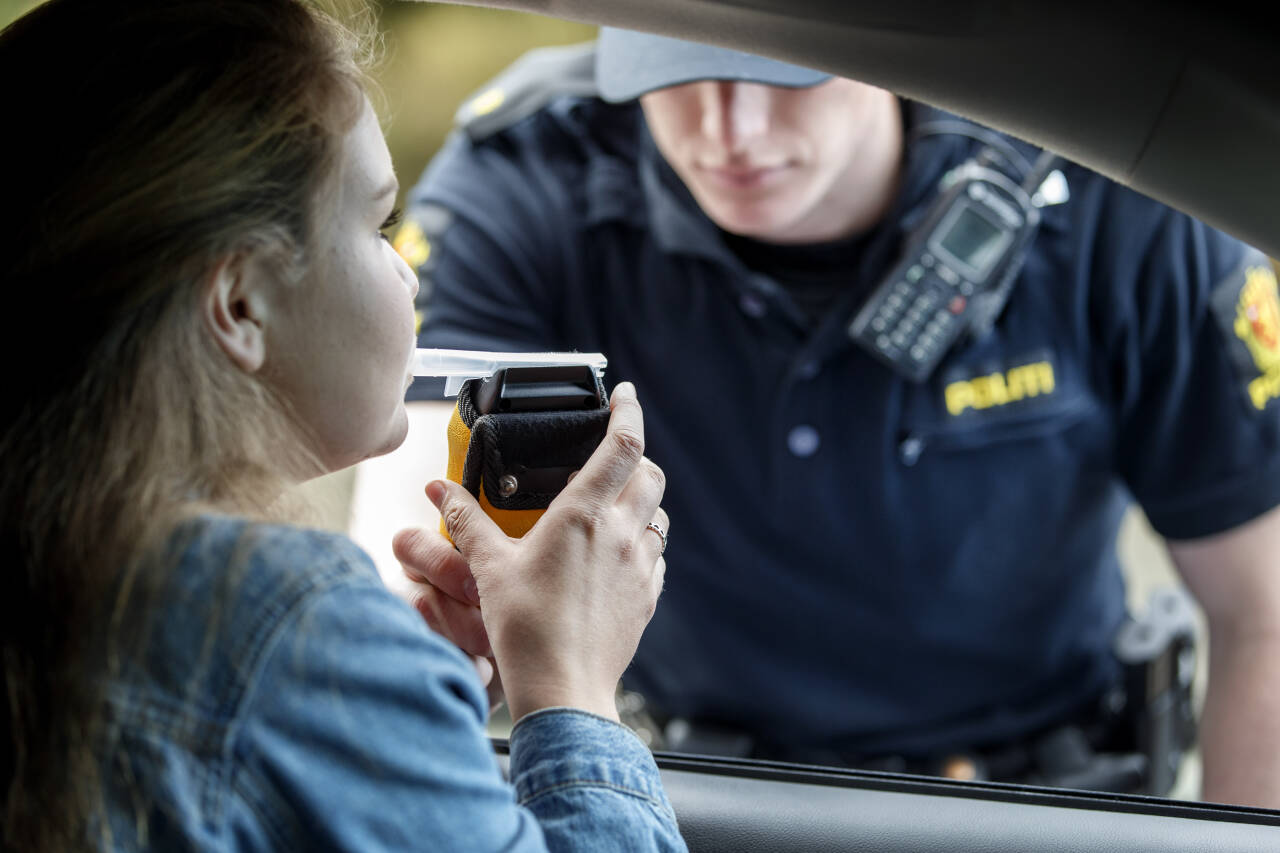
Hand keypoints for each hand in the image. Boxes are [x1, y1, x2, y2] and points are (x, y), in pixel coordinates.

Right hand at [401, 382, 667, 722]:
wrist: (564, 690)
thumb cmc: (526, 629)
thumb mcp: (489, 568)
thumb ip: (468, 521)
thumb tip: (439, 490)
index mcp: (584, 515)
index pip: (624, 445)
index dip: (629, 411)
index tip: (623, 394)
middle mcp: (622, 535)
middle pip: (650, 475)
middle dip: (636, 458)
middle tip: (611, 458)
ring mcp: (640, 567)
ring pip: (658, 516)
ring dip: (641, 504)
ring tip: (611, 510)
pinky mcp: (647, 597)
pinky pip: (656, 557)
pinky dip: (643, 545)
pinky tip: (616, 559)